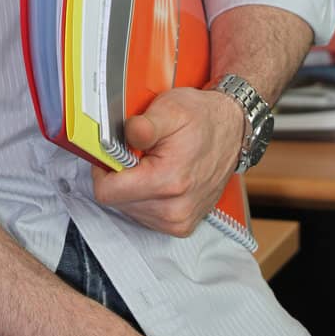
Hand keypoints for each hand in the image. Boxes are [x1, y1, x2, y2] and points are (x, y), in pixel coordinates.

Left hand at [92, 87, 244, 236]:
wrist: (232, 131)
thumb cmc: (201, 118)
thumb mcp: (170, 109)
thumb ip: (143, 125)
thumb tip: (120, 136)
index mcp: (169, 182)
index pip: (109, 193)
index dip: (102, 169)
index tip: (111, 152)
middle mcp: (175, 210)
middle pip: (117, 201)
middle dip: (121, 175)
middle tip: (137, 152)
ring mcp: (179, 222)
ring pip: (129, 209)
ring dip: (132, 186)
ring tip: (151, 162)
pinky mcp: (182, 226)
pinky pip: (145, 215)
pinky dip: (144, 196)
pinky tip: (158, 176)